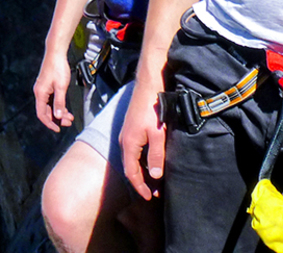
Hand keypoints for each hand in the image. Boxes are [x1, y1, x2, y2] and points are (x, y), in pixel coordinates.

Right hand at [32, 52, 73, 131]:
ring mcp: (43, 89)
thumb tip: (58, 115)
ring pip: (50, 105)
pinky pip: (51, 100)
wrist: (56, 53)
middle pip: (46, 111)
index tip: (57, 129)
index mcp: (40, 93)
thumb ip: (59, 102)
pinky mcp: (47, 86)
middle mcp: (40, 92)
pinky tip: (65, 108)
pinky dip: (58, 105)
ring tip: (69, 116)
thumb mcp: (61, 87)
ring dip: (59, 112)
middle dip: (57, 118)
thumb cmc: (58, 67)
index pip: (42, 114)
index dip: (49, 123)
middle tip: (68, 122)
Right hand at [120, 80, 164, 200]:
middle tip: (153, 193)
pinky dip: (142, 161)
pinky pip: (134, 151)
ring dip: (142, 172)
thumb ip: (156, 155)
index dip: (139, 187)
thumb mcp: (158, 134)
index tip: (148, 197)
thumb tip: (155, 175)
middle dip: (141, 182)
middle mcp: (124, 141)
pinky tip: (151, 162)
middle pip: (130, 168)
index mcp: (129, 144)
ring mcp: (126, 135)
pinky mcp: (131, 130)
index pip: (131, 173)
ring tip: (154, 180)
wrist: (148, 87)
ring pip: (132, 160)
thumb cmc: (153, 109)